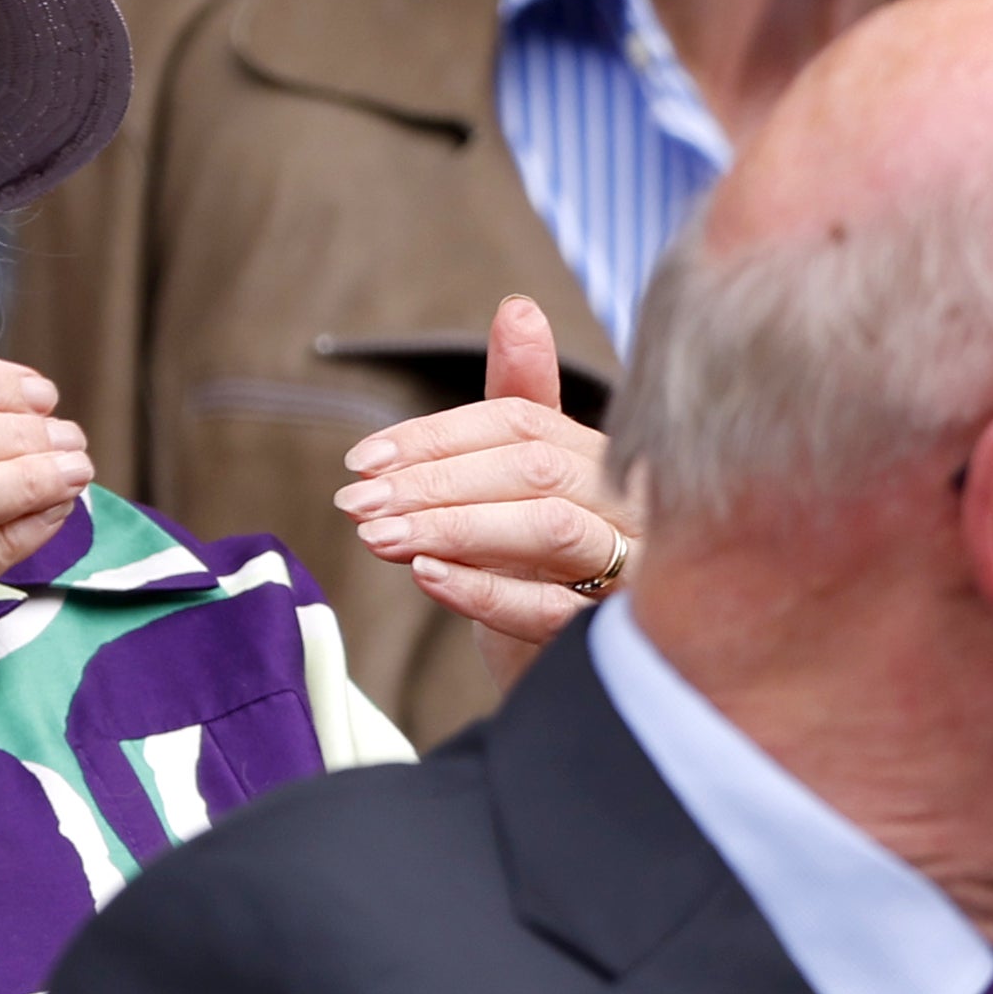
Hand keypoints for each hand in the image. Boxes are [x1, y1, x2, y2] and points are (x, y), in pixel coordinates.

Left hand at [332, 296, 627, 648]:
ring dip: (452, 527)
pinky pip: (552, 608)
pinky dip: (483, 589)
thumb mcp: (526, 492)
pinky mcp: (617, 637)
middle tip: (357, 504)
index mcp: (608, 459)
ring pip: (549, 528)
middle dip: (434, 480)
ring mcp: (635, 572)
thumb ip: (521, 402)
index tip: (362, 461)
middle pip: (535, 468)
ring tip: (378, 538)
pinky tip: (427, 577)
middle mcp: (634, 506)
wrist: (585, 685)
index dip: (436, 436)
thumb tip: (519, 308)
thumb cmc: (549, 577)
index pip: (523, 422)